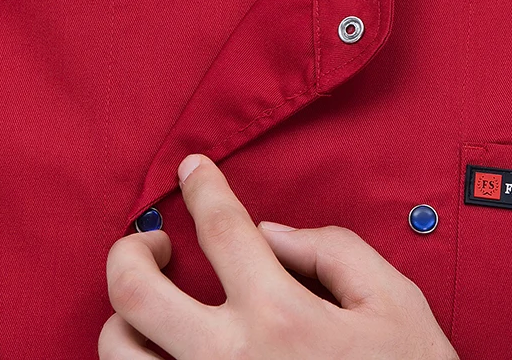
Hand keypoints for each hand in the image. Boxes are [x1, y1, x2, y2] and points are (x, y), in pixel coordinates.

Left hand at [99, 153, 457, 359]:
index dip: (202, 187)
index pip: (221, 229)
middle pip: (135, 290)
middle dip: (129, 249)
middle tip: (152, 242)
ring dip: (124, 318)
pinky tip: (162, 352)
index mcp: (282, 316)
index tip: (191, 169)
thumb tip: (270, 233)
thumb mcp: (394, 303)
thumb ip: (333, 251)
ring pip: (117, 353)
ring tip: (152, 307)